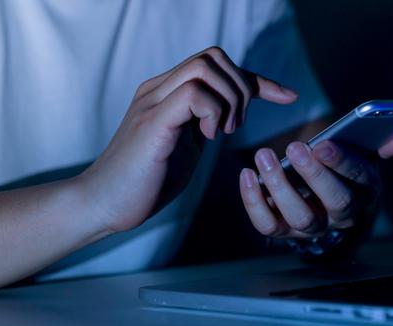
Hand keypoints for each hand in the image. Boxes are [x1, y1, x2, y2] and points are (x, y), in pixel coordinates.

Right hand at [77, 47, 297, 232]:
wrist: (104, 203)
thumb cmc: (146, 180)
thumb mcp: (187, 145)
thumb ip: (205, 124)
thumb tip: (231, 114)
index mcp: (169, 93)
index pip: (219, 68)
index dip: (259, 80)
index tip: (288, 97)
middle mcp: (159, 89)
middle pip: (214, 56)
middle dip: (241, 88)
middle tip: (236, 127)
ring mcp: (154, 102)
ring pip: (205, 67)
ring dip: (229, 100)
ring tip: (223, 133)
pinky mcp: (152, 122)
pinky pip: (193, 94)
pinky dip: (213, 112)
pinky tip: (208, 138)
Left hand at [240, 133, 392, 238]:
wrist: (323, 205)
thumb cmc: (341, 173)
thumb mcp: (363, 159)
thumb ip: (378, 147)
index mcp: (364, 191)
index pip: (358, 178)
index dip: (342, 161)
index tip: (323, 144)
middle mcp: (340, 215)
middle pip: (333, 200)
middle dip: (314, 174)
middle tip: (294, 147)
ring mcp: (311, 226)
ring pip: (298, 215)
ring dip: (278, 185)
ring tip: (262, 156)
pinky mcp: (284, 231)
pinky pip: (267, 224)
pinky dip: (253, 201)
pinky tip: (247, 174)